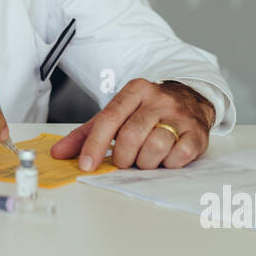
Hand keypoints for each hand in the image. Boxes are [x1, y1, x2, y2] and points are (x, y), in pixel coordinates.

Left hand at [49, 79, 214, 171]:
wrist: (192, 100)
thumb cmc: (148, 112)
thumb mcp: (117, 115)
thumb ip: (87, 133)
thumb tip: (59, 152)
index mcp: (135, 90)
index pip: (109, 118)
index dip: (95, 145)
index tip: (86, 165)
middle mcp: (158, 99)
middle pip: (131, 135)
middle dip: (122, 157)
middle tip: (124, 160)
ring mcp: (180, 115)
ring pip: (155, 147)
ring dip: (145, 162)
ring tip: (145, 158)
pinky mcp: (197, 132)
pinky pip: (178, 156)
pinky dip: (168, 163)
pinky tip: (165, 157)